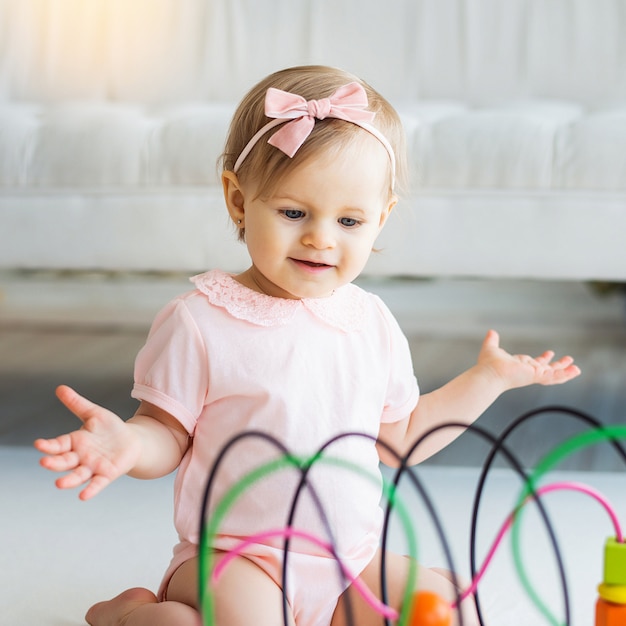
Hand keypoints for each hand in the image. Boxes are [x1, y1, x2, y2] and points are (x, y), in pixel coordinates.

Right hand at [34, 385, 141, 499]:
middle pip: (64, 461)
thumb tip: (60, 388)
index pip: (58, 444)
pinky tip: (83, 496)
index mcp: (75, 442)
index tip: (38, 444)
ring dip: (68, 480)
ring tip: (59, 484)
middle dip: (54, 463)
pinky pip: (97, 484)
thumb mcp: (94, 413)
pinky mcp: (106, 474)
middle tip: (44, 462)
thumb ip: (77, 403)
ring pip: (77, 475)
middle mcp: (80, 457)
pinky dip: (91, 489)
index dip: (48, 445)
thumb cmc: (110, 429)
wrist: (132, 441)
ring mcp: (92, 467)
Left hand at [477, 329, 580, 389]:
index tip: (550, 353)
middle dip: (559, 366)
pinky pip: (554, 376)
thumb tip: (491, 332)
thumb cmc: (488, 365)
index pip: (535, 363)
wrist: (488, 374)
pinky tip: (575, 371)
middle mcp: (528, 371)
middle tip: (570, 360)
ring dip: (565, 372)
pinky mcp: (536, 375)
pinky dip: (564, 374)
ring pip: (553, 375)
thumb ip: (492, 340)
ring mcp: (533, 375)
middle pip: (548, 369)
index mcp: (520, 365)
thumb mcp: (491, 348)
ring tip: (577, 369)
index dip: (544, 359)